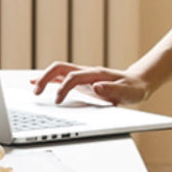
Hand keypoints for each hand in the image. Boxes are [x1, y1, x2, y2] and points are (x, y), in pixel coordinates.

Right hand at [31, 62, 149, 106]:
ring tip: (33, 89)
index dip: (63, 88)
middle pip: (60, 69)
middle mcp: (87, 72)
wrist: (138, 83)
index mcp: (96, 74)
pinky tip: (38, 85)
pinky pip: (61, 78)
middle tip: (36, 92)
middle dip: (45, 78)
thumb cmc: (133, 89)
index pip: (73, 77)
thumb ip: (113, 90)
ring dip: (44, 78)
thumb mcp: (128, 92)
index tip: (58, 101)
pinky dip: (48, 81)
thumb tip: (96, 87)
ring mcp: (82, 76)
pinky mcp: (81, 82)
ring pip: (58, 72)